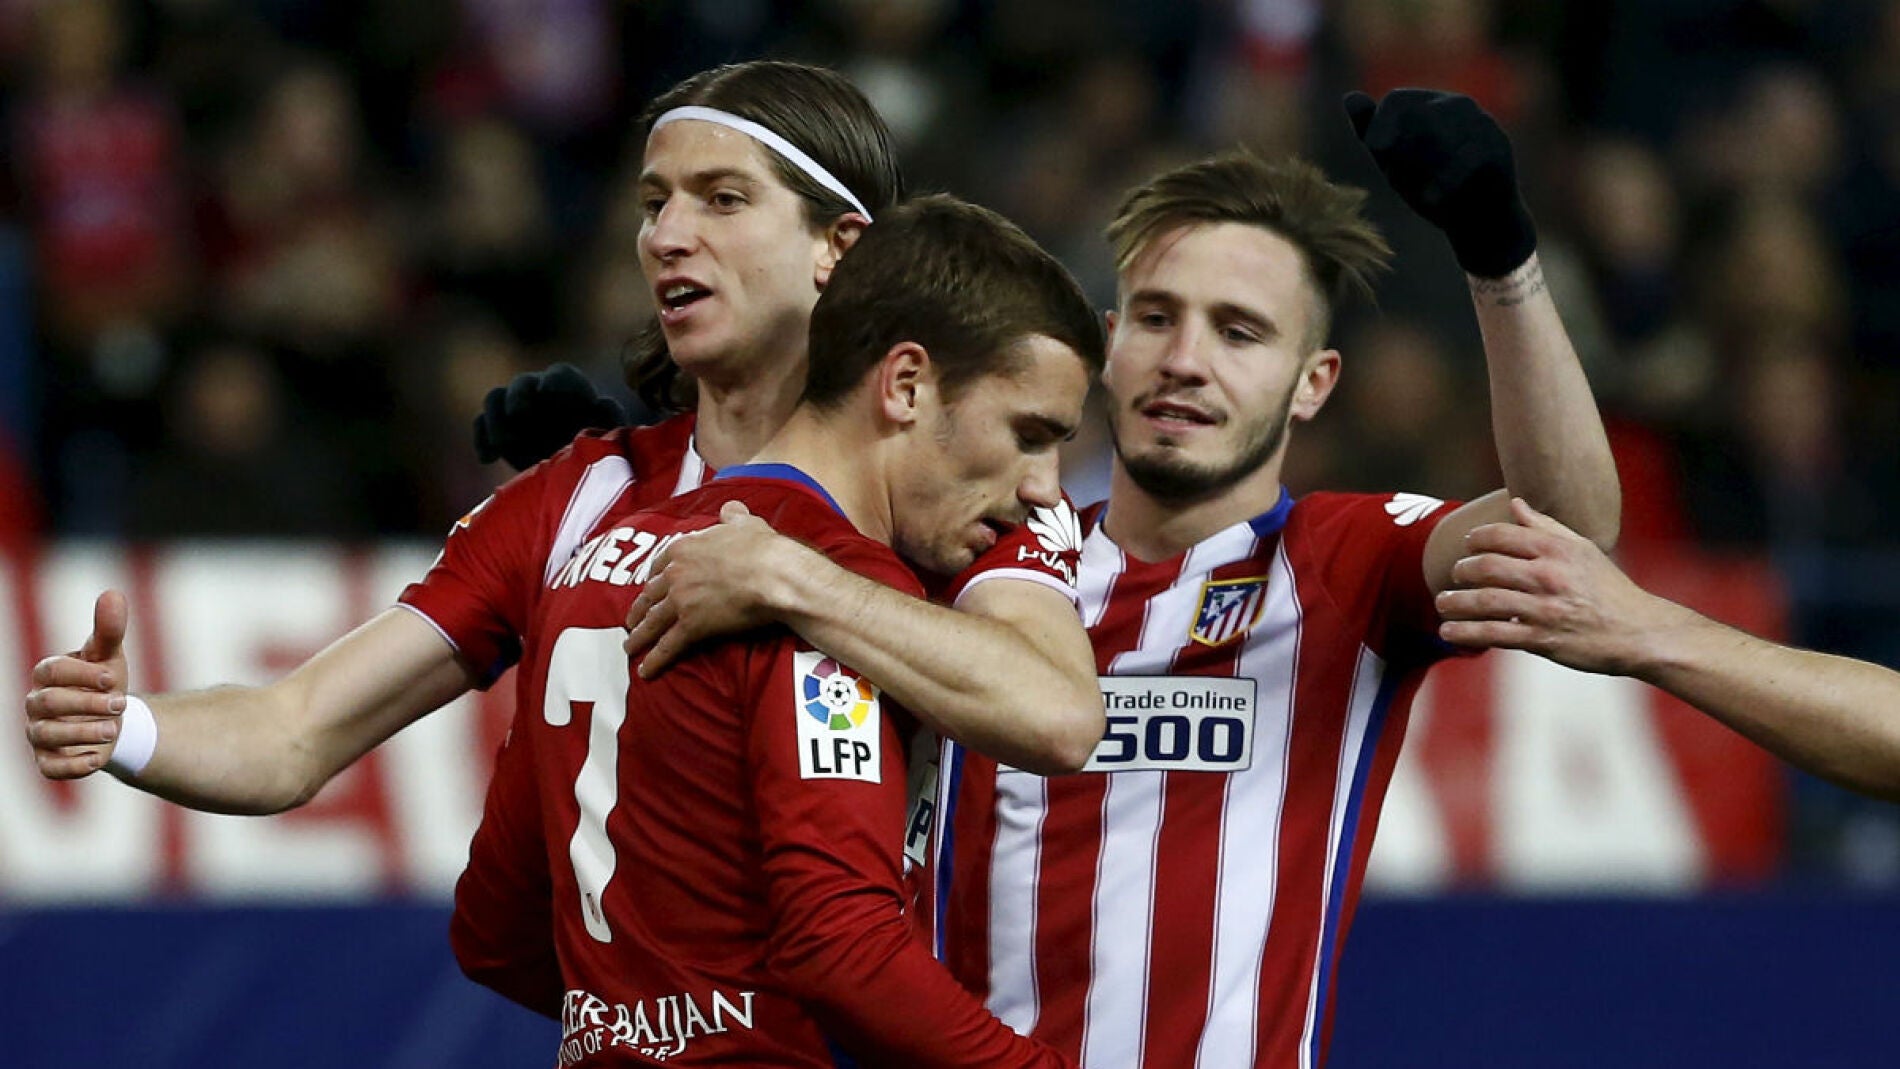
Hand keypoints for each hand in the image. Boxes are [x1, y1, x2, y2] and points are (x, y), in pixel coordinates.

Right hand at [24, 591, 130, 778]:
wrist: (112, 719)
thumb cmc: (104, 682)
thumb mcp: (109, 655)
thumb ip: (109, 629)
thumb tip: (112, 593)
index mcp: (47, 675)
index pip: (51, 671)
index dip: (81, 674)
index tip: (113, 678)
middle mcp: (36, 703)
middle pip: (49, 703)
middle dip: (86, 704)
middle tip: (120, 704)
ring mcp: (38, 733)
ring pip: (47, 735)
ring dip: (83, 732)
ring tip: (114, 729)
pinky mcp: (48, 761)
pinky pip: (50, 768)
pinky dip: (73, 766)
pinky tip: (96, 759)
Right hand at [473, 364, 627, 471]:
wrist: (574, 480)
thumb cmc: (599, 454)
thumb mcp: (611, 437)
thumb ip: (609, 418)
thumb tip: (602, 403)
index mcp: (572, 389)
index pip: (561, 375)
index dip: (555, 382)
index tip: (548, 392)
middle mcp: (540, 392)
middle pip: (523, 383)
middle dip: (519, 397)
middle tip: (519, 415)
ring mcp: (516, 409)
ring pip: (496, 398)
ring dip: (496, 419)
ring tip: (505, 446)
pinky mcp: (498, 429)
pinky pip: (481, 423)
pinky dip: (481, 438)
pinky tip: (488, 459)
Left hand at [623, 501, 804, 676]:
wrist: (774, 574)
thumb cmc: (763, 549)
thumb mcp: (746, 524)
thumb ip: (733, 517)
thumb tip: (731, 509)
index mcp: (685, 548)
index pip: (659, 564)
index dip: (652, 577)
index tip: (648, 586)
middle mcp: (676, 574)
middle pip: (650, 594)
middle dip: (638, 609)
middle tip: (629, 621)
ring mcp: (681, 601)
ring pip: (653, 622)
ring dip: (639, 637)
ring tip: (630, 647)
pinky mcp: (692, 625)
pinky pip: (668, 646)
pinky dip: (654, 660)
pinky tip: (646, 671)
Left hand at [1344, 88, 1535, 277]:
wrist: (1481, 221)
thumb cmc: (1434, 188)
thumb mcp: (1397, 163)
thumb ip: (1374, 133)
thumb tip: (1350, 97)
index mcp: (1430, 105)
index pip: (1397, 101)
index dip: (1381, 125)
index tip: (1375, 150)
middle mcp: (1458, 105)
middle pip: (1417, 117)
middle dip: (1402, 152)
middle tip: (1398, 179)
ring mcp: (1482, 123)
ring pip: (1440, 136)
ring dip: (1422, 168)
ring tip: (1418, 195)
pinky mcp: (1498, 146)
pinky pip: (1465, 159)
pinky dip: (1443, 182)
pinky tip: (1430, 200)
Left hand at [1436, 499, 1685, 673]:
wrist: (1639, 632)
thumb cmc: (1609, 589)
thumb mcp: (1583, 550)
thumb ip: (1546, 527)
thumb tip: (1515, 503)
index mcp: (1558, 550)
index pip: (1501, 535)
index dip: (1476, 539)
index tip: (1466, 545)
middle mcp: (1549, 576)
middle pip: (1487, 567)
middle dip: (1462, 570)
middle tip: (1454, 575)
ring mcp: (1544, 609)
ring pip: (1485, 601)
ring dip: (1455, 602)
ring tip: (1442, 603)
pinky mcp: (1542, 639)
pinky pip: (1494, 633)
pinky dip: (1466, 633)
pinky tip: (1448, 632)